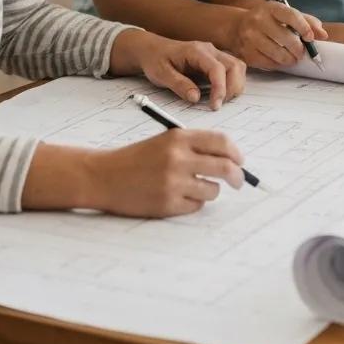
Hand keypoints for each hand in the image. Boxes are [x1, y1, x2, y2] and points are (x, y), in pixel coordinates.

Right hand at [88, 129, 244, 216]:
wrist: (104, 176)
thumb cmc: (137, 158)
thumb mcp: (165, 141)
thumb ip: (195, 146)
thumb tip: (230, 159)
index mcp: (178, 137)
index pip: (221, 141)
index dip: (235, 152)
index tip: (240, 161)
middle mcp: (178, 158)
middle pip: (224, 167)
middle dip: (237, 176)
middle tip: (238, 181)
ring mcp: (172, 182)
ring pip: (212, 189)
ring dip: (210, 190)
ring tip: (194, 187)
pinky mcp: (167, 204)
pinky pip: (196, 206)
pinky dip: (193, 203)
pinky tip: (177, 197)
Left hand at [110, 30, 245, 109]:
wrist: (153, 50)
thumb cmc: (156, 59)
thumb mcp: (161, 74)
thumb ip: (179, 84)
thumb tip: (196, 97)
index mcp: (196, 51)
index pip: (217, 68)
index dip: (220, 88)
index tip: (215, 105)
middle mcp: (210, 50)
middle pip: (235, 66)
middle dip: (232, 88)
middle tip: (218, 105)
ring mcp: (215, 54)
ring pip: (238, 67)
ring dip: (235, 85)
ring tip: (220, 100)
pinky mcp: (216, 61)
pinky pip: (233, 70)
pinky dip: (232, 83)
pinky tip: (220, 94)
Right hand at [229, 0, 326, 69]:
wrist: (237, 26)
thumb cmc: (267, 20)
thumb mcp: (284, 14)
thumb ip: (306, 21)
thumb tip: (323, 35)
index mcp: (271, 8)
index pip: (291, 16)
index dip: (304, 28)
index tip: (310, 38)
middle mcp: (259, 20)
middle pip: (286, 38)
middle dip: (299, 49)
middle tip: (302, 53)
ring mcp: (250, 37)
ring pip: (278, 54)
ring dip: (290, 59)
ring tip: (293, 58)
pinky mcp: (247, 53)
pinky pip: (269, 63)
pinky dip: (278, 64)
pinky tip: (280, 60)